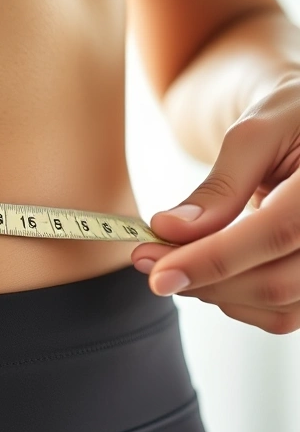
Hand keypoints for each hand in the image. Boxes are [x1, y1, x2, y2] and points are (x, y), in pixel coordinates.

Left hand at [131, 73, 299, 333]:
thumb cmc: (291, 118)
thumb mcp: (256, 132)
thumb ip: (219, 184)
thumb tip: (169, 229)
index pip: (276, 232)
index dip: (213, 258)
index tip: (156, 272)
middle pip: (276, 282)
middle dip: (202, 280)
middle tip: (147, 262)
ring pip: (277, 306)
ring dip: (215, 293)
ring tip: (176, 260)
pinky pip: (283, 313)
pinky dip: (236, 299)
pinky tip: (210, 272)